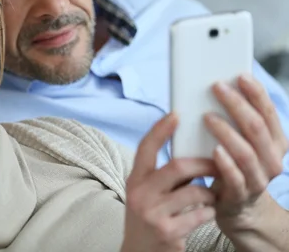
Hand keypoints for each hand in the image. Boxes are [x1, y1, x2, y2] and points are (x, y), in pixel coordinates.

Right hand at [122, 114, 217, 251]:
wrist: (139, 251)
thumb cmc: (148, 216)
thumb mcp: (145, 193)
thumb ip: (160, 175)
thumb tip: (189, 151)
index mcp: (135, 180)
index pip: (145, 148)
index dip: (160, 130)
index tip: (176, 114)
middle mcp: (140, 194)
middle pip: (178, 167)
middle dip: (204, 164)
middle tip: (217, 164)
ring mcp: (154, 213)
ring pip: (195, 191)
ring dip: (209, 192)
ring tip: (210, 195)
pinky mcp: (169, 231)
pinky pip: (201, 213)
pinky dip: (209, 211)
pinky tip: (205, 213)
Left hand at [205, 74, 288, 230]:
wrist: (238, 208)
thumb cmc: (235, 164)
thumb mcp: (242, 142)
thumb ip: (235, 121)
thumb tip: (217, 86)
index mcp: (276, 142)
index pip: (269, 113)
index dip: (256, 93)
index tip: (239, 75)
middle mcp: (272, 159)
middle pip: (257, 127)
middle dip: (237, 104)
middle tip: (216, 87)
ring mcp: (258, 179)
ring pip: (246, 152)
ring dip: (227, 131)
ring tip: (208, 117)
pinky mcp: (240, 195)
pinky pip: (235, 178)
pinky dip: (225, 163)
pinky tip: (214, 150)